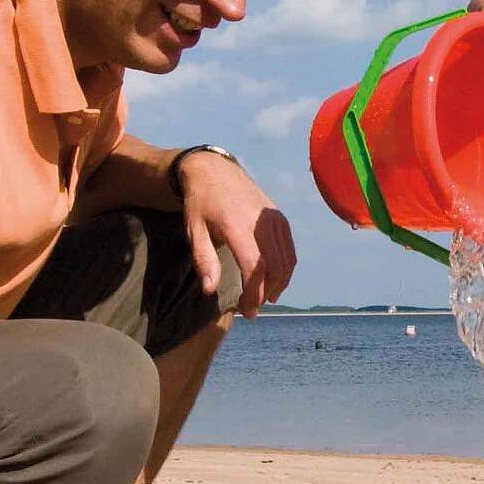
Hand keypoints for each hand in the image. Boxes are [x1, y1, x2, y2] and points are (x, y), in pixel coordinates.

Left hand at [178, 151, 295, 317]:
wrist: (214, 171)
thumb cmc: (200, 204)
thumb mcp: (193, 230)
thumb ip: (203, 260)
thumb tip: (210, 290)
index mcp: (238, 224)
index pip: (255, 267)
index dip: (254, 293)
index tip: (247, 312)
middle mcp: (261, 221)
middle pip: (275, 267)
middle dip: (266, 294)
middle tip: (252, 311)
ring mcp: (274, 218)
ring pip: (286, 260)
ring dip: (278, 285)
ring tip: (263, 300)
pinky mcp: (280, 218)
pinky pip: (289, 250)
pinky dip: (285, 270)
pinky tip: (274, 283)